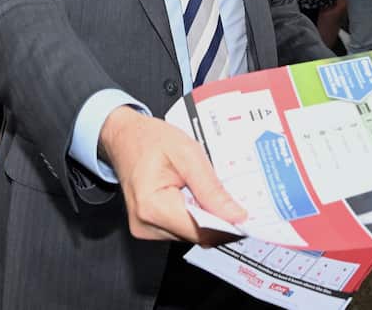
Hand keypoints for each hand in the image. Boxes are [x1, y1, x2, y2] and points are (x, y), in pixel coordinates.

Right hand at [99, 107, 245, 243]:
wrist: (124, 136)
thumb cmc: (149, 139)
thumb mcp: (187, 153)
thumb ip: (211, 187)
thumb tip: (236, 215)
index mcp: (152, 206)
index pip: (202, 231)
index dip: (228, 225)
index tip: (248, 214)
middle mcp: (146, 224)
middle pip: (198, 234)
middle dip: (218, 217)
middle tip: (228, 193)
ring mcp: (146, 228)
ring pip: (192, 233)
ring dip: (206, 215)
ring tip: (204, 187)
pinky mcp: (150, 227)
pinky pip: (182, 228)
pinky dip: (194, 214)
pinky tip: (193, 194)